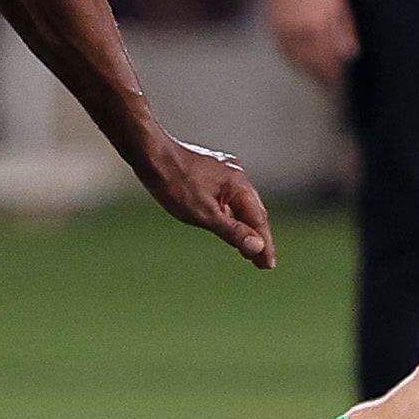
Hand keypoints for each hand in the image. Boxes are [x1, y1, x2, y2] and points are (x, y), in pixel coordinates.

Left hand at [138, 134, 275, 269]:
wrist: (150, 153)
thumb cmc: (174, 183)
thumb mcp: (203, 214)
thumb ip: (232, 231)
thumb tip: (257, 247)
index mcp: (239, 184)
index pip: (258, 220)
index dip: (265, 244)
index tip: (269, 265)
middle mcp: (236, 175)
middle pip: (253, 211)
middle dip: (258, 237)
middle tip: (263, 263)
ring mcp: (224, 172)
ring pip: (240, 204)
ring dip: (245, 226)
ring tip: (248, 249)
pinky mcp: (210, 172)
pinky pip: (228, 198)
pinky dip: (231, 214)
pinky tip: (227, 223)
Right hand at [267, 0, 356, 87]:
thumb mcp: (339, 3)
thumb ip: (344, 29)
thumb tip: (349, 54)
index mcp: (318, 25)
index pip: (326, 59)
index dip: (331, 74)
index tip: (337, 82)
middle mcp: (298, 30)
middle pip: (309, 63)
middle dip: (318, 76)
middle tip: (327, 86)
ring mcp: (283, 28)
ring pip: (294, 59)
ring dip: (304, 70)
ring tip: (314, 77)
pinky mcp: (273, 24)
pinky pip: (283, 49)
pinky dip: (292, 59)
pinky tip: (299, 61)